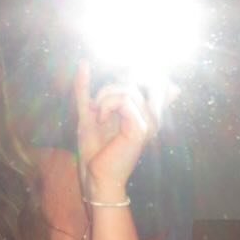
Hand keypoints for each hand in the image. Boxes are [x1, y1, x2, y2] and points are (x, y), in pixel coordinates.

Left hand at [73, 62, 163, 198]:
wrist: (96, 176)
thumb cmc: (93, 149)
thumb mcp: (87, 112)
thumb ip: (86, 89)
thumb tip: (84, 63)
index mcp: (145, 113)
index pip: (155, 80)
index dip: (134, 75)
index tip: (112, 95)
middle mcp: (152, 117)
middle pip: (137, 79)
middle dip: (110, 88)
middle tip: (99, 108)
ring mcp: (149, 122)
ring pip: (127, 88)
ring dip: (105, 98)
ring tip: (99, 115)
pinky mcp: (141, 128)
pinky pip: (124, 99)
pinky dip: (107, 105)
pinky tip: (102, 119)